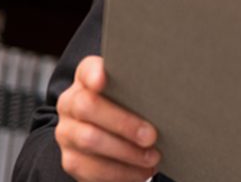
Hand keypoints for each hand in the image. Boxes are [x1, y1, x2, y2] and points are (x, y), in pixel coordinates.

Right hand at [55, 55, 159, 181]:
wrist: (108, 135)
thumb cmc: (128, 108)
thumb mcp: (134, 94)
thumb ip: (143, 87)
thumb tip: (173, 85)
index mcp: (86, 80)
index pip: (87, 70)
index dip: (94, 74)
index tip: (104, 80)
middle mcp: (71, 103)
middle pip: (88, 107)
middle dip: (123, 123)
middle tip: (151, 136)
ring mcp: (67, 132)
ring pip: (90, 140)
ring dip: (126, 152)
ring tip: (152, 157)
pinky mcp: (71, 160)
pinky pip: (91, 169)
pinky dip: (121, 173)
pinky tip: (142, 172)